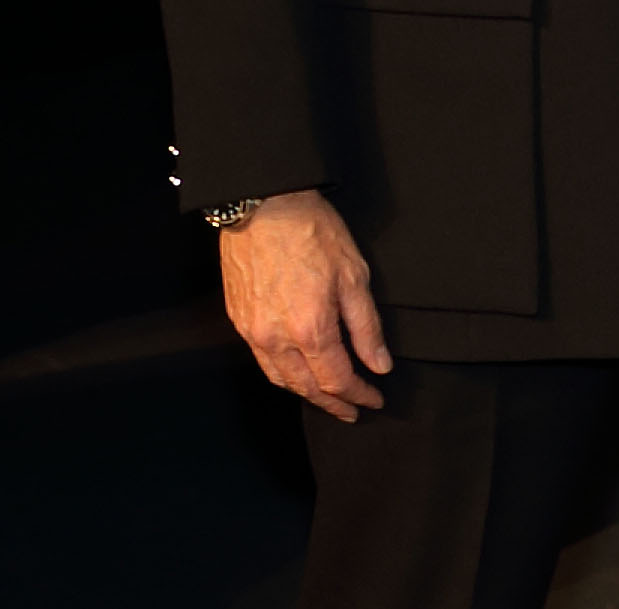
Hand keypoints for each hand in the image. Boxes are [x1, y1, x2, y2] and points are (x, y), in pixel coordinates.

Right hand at [218, 188, 389, 419]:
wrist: (263, 207)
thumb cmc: (313, 233)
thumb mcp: (354, 276)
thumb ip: (366, 327)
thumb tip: (379, 364)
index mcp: (310, 329)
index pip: (337, 379)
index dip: (358, 395)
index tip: (375, 400)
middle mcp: (277, 339)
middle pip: (306, 388)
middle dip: (332, 403)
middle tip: (352, 411)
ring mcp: (253, 332)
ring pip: (280, 379)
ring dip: (305, 393)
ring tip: (328, 398)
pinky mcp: (239, 321)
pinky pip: (262, 361)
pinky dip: (282, 374)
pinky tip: (297, 372)